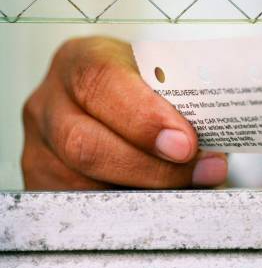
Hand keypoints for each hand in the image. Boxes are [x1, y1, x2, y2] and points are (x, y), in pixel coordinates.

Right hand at [21, 36, 226, 189]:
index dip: (144, 117)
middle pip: (86, 144)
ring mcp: (39, 145)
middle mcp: (50, 101)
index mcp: (80, 60)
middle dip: (151, 167)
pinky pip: (82, 206)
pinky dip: (128, 207)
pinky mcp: (41, 180)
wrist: (122, 100)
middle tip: (200, 171)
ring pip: (83, 183)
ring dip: (146, 192)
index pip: (101, 82)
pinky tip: (160, 197)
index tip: (186, 143)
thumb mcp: (162, 76)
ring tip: (192, 185)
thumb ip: (182, 100)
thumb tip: (217, 140)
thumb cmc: (147, 86)